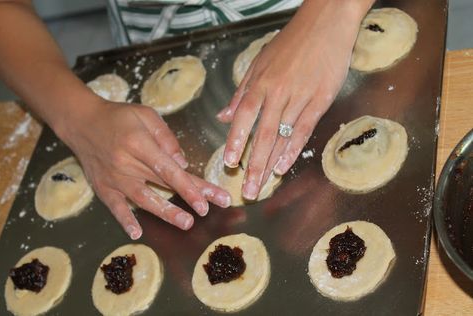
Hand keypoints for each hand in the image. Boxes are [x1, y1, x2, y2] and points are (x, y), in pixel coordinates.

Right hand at [61, 99, 230, 238]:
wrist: (81, 121)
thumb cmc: (118, 116)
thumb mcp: (145, 115)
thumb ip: (166, 138)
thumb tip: (183, 163)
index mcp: (139, 143)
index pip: (170, 169)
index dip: (190, 185)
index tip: (208, 199)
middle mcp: (126, 163)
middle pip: (163, 183)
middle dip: (189, 197)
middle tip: (208, 211)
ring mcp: (113, 178)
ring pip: (143, 198)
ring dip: (165, 212)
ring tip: (186, 223)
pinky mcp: (102, 187)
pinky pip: (114, 206)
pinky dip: (124, 220)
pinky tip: (136, 232)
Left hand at [216, 1, 370, 199]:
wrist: (326, 23)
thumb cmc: (291, 42)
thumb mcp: (259, 62)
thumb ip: (241, 92)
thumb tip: (223, 115)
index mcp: (260, 82)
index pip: (243, 117)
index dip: (236, 141)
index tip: (229, 163)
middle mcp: (277, 92)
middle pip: (262, 135)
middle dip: (252, 165)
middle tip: (246, 190)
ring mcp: (300, 97)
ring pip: (282, 137)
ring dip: (270, 165)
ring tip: (261, 186)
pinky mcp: (320, 100)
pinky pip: (304, 130)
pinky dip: (293, 151)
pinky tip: (283, 168)